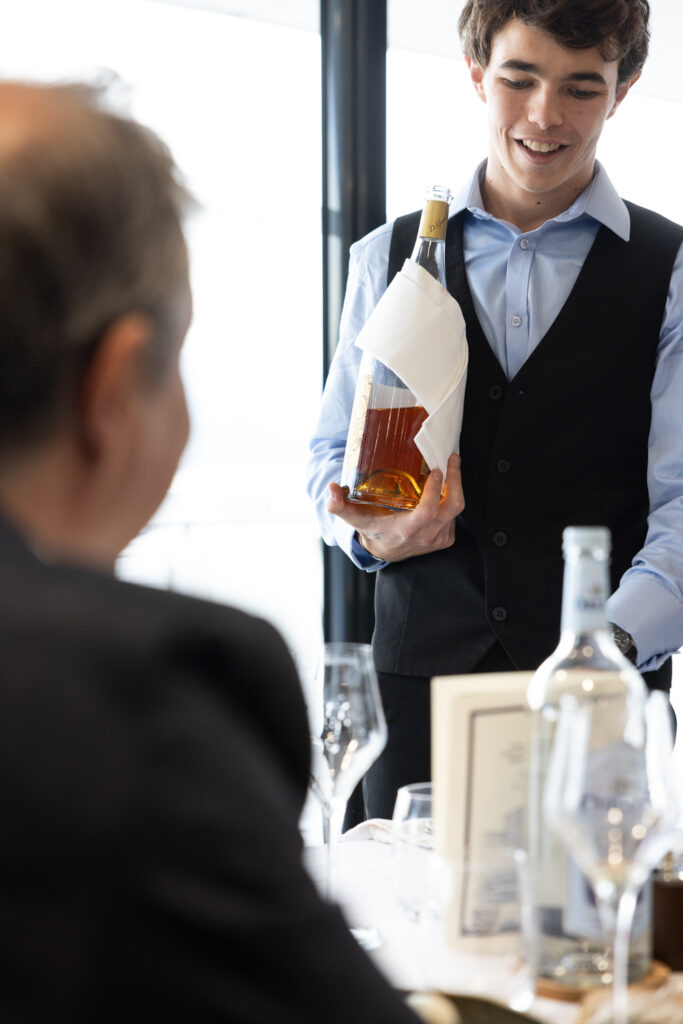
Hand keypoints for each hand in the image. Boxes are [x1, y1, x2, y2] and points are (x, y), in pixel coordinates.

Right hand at [327, 453, 464, 562]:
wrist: (385, 551)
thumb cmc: (372, 529)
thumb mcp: (354, 518)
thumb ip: (339, 505)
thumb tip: (331, 489)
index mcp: (408, 529)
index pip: (429, 510)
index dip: (435, 490)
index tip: (437, 469)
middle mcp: (427, 536)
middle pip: (453, 506)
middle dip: (456, 480)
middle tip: (452, 458)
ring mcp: (438, 538)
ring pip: (457, 509)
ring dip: (456, 487)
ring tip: (450, 466)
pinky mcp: (446, 538)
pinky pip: (455, 516)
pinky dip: (452, 499)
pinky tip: (445, 487)